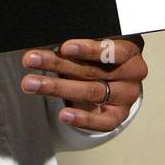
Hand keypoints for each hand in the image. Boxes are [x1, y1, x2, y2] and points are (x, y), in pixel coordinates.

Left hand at [20, 36, 146, 131]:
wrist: (115, 79)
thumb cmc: (100, 56)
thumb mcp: (93, 44)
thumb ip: (76, 44)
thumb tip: (47, 42)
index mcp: (130, 49)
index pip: (113, 49)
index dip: (88, 49)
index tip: (64, 47)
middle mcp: (133, 72)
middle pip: (92, 70)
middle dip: (58, 64)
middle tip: (31, 60)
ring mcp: (127, 95)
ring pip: (91, 92)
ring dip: (57, 87)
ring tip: (31, 83)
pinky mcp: (119, 115)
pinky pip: (102, 121)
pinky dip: (82, 119)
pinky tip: (64, 114)